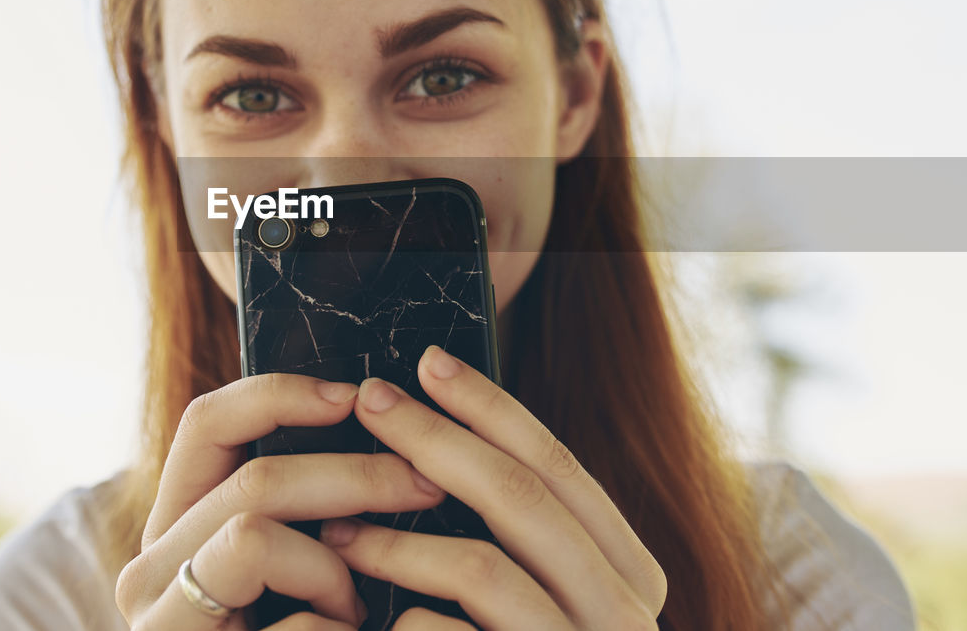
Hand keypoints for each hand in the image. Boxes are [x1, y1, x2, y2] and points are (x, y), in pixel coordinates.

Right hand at [114, 373, 447, 629]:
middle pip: (253, 475)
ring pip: (254, 530)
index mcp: (181, 524)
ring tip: (356, 606)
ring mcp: (160, 620)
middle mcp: (151, 566)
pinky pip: (284, 620)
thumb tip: (381, 414)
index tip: (358, 394)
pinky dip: (329, 626)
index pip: (211, 422)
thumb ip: (312, 504)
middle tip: (428, 486)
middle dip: (357, 473)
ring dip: (332, 564)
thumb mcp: (301, 564)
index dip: (283, 394)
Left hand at [318, 346, 667, 629]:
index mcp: (629, 573)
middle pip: (523, 499)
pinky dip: (402, 624)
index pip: (559, 468)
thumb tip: (433, 428)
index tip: (427, 361)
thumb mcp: (540, 591)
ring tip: (338, 524)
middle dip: (436, 439)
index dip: (490, 408)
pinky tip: (363, 624)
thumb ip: (513, 529)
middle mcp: (626, 616)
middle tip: (371, 399)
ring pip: (485, 571)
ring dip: (399, 538)